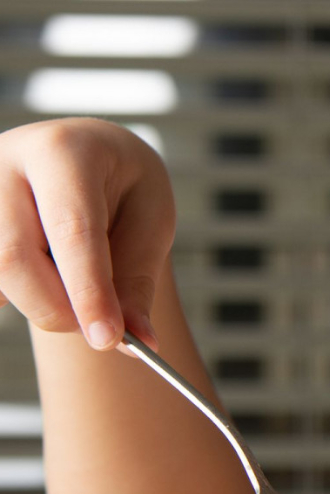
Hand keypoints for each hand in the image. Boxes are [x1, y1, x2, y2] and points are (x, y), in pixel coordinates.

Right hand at [0, 117, 174, 350]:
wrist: (86, 155)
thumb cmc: (122, 184)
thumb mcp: (150, 221)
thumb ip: (137, 280)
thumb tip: (139, 341)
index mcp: (64, 152)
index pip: (72, 230)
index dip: (88, 291)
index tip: (107, 339)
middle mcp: (4, 162)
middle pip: (14, 257)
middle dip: (57, 309)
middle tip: (99, 332)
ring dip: (39, 302)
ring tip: (76, 289)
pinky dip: (17, 293)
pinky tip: (43, 273)